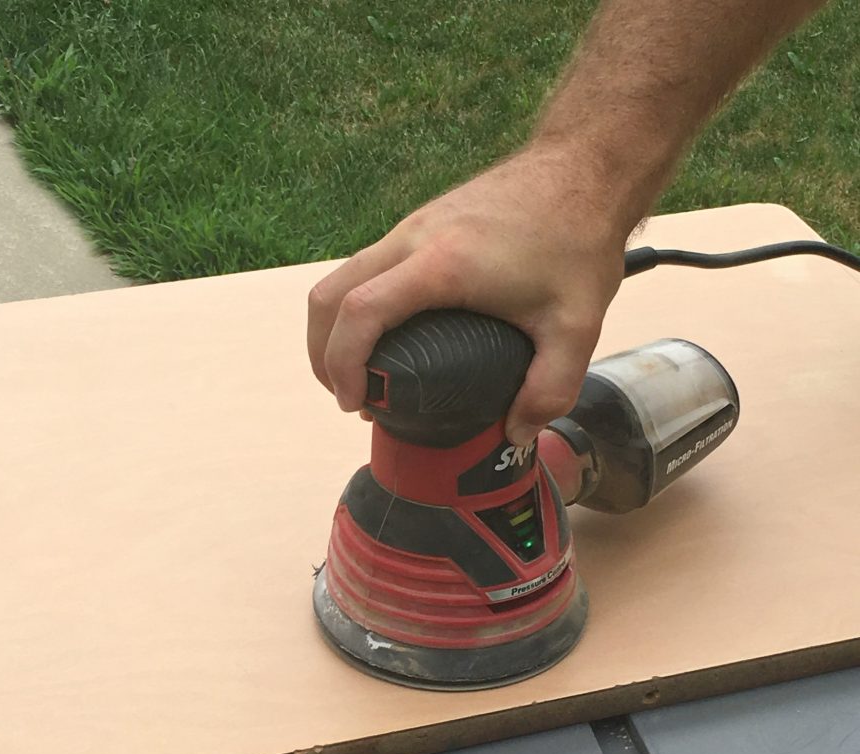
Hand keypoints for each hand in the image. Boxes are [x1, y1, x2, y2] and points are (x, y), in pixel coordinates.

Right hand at [307, 148, 628, 444]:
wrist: (585, 165)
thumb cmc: (578, 237)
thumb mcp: (577, 325)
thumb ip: (549, 388)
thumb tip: (515, 434)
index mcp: (442, 264)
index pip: (360, 312)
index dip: (343, 364)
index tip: (356, 403)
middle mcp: (413, 237)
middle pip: (329, 296)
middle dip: (323, 354)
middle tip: (349, 397)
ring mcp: (412, 225)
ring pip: (341, 278)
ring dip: (334, 329)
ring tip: (362, 374)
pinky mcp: (420, 222)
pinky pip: (366, 267)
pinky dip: (357, 307)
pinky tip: (389, 337)